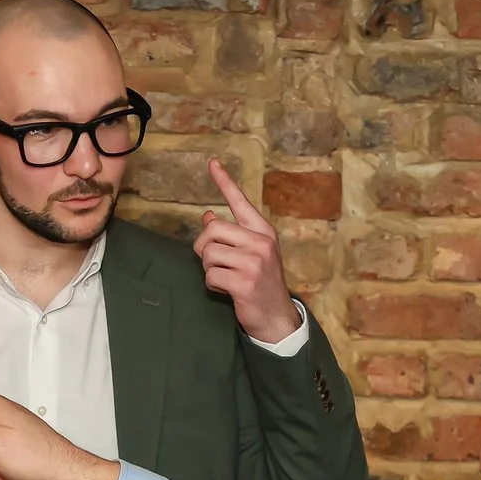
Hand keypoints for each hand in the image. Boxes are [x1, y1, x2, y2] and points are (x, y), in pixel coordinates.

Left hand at [194, 159, 300, 344]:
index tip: (212, 163)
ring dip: (209, 268)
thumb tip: (208, 216)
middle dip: (203, 248)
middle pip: (212, 230)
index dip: (224, 182)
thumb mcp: (251, 253)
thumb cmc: (260, 282)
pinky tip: (226, 290)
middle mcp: (260, 242)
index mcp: (263, 231)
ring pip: (208, 254)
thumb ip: (232, 234)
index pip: (240, 201)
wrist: (276, 316)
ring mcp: (253, 262)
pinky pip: (211, 275)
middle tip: (213, 261)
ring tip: (225, 277)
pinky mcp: (244, 282)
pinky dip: (213, 285)